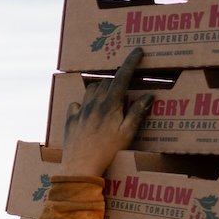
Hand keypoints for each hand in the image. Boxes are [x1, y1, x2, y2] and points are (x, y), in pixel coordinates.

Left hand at [62, 47, 152, 178]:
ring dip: (100, 88)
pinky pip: (75, 104)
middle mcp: (93, 104)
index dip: (131, 62)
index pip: (122, 77)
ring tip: (108, 95)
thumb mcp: (128, 133)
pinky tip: (87, 109)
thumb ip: (137, 112)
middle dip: (116, 79)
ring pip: (90, 90)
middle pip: (105, 82)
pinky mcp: (70, 121)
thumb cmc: (108, 152)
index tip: (138, 51)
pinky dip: (83, 102)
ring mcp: (80, 112)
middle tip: (125, 84)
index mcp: (110, 105)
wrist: (80, 167)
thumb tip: (149, 95)